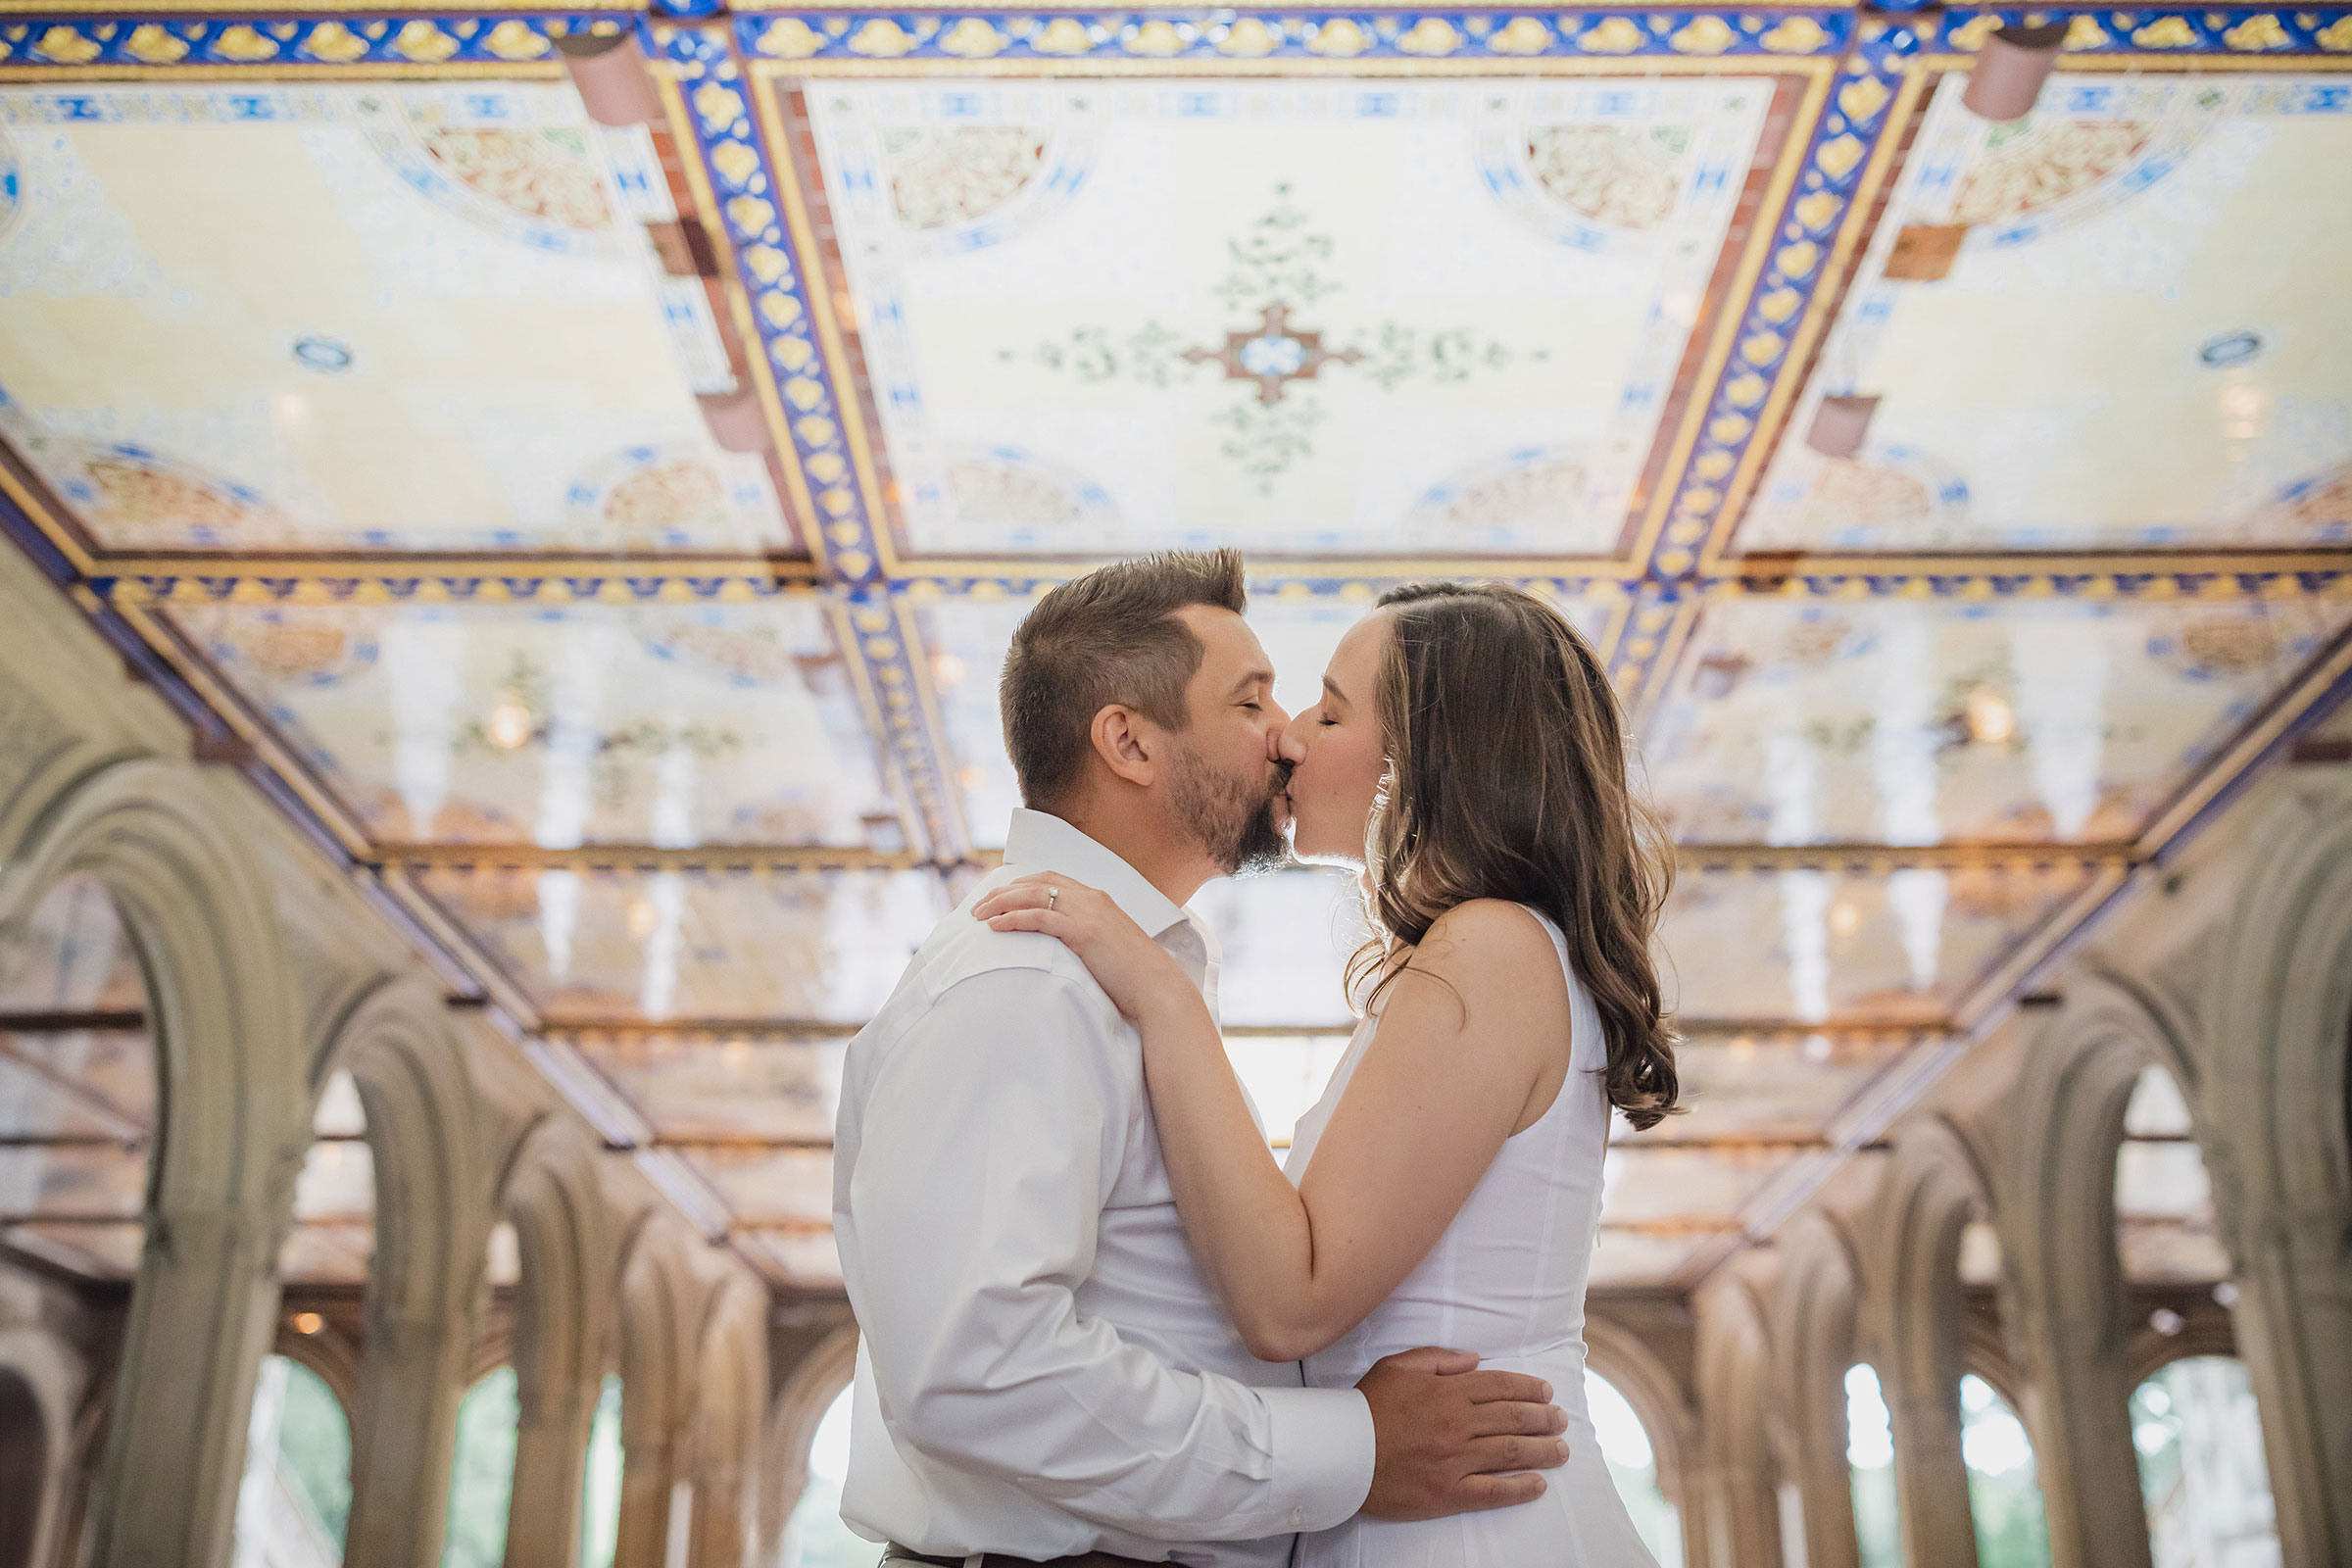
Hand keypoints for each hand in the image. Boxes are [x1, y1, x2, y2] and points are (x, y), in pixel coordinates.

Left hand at [972, 874, 1196, 1023]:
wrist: (1156, 986)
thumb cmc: (1133, 973)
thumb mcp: (1108, 944)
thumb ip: (1087, 934)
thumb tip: (1064, 944)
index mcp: (1096, 898)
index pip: (1049, 878)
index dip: (1019, 884)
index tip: (998, 895)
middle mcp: (1090, 898)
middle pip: (1035, 882)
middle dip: (1002, 891)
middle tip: (977, 906)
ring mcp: (1087, 912)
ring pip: (1032, 895)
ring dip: (1000, 903)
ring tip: (978, 915)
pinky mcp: (1083, 932)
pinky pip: (1039, 918)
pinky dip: (1013, 919)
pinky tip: (995, 927)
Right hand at [1355, 1347, 1568, 1520]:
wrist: (1342, 1453)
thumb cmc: (1367, 1407)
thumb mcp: (1398, 1366)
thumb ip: (1439, 1359)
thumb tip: (1475, 1360)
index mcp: (1448, 1392)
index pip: (1500, 1386)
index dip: (1528, 1388)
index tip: (1546, 1393)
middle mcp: (1458, 1425)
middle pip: (1513, 1418)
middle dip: (1544, 1418)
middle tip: (1561, 1420)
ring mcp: (1456, 1461)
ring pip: (1511, 1453)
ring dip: (1543, 1451)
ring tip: (1562, 1450)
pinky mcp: (1449, 1492)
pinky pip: (1493, 1492)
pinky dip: (1520, 1489)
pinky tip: (1539, 1485)